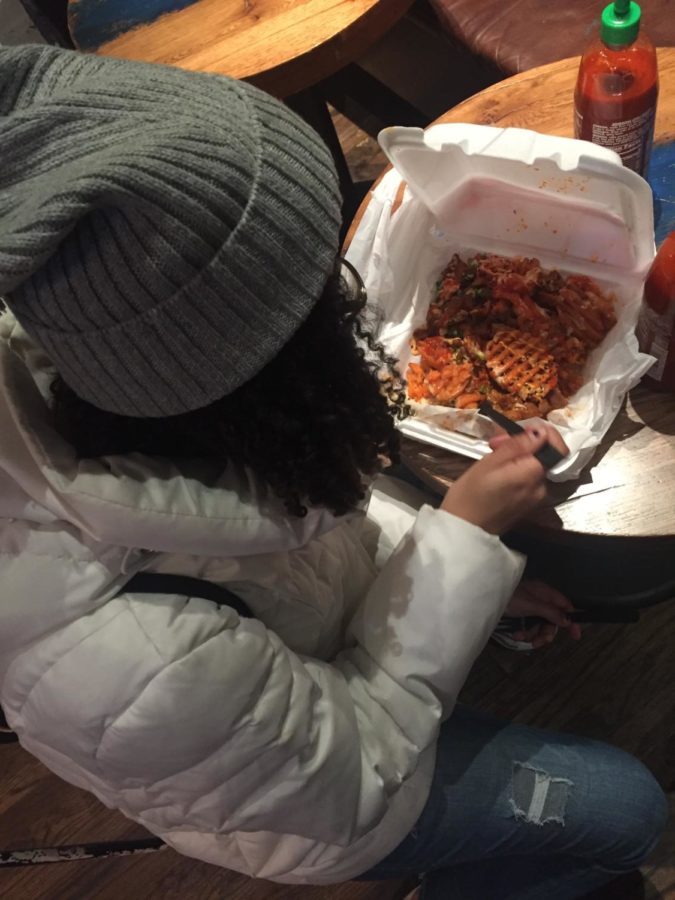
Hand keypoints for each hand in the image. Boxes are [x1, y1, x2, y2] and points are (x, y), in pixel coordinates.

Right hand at [440, 424, 567, 534]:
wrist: (463, 531)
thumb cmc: (470, 494)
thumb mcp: (489, 462)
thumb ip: (518, 446)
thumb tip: (542, 432)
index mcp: (533, 475)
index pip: (558, 448)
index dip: (544, 433)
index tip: (522, 429)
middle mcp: (541, 487)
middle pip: (542, 456)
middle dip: (522, 444)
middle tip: (494, 443)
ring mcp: (535, 499)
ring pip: (533, 467)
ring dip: (516, 457)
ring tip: (491, 456)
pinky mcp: (526, 505)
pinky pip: (527, 480)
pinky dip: (515, 471)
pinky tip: (495, 473)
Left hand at [504, 579, 581, 647]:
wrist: (485, 597)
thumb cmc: (510, 597)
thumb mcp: (531, 605)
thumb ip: (550, 612)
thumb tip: (567, 620)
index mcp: (545, 593)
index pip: (565, 606)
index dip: (571, 620)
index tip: (575, 636)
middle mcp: (539, 600)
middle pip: (552, 620)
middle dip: (546, 633)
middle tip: (539, 643)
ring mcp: (529, 607)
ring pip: (539, 626)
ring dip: (532, 635)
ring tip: (521, 639)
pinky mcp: (519, 615)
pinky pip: (528, 627)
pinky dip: (523, 633)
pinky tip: (515, 635)